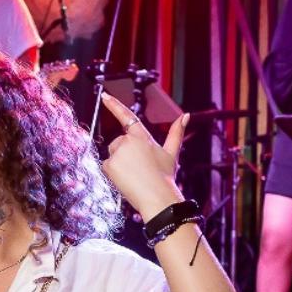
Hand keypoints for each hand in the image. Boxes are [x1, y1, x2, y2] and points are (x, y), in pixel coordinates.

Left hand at [99, 93, 187, 221]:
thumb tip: (186, 115)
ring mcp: (118, 152)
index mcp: (143, 136)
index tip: (104, 95)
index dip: (114, 105)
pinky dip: (113, 172)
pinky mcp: (109, 164)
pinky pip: (107, 165)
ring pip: (113, 154)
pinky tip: (125, 179)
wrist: (156, 196)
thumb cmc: (165, 176)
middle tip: (138, 167)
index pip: (127, 116)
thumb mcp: (171, 153)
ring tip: (134, 174)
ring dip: (119, 162)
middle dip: (125, 152)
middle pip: (119, 142)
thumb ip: (176, 132)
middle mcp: (128, 141)